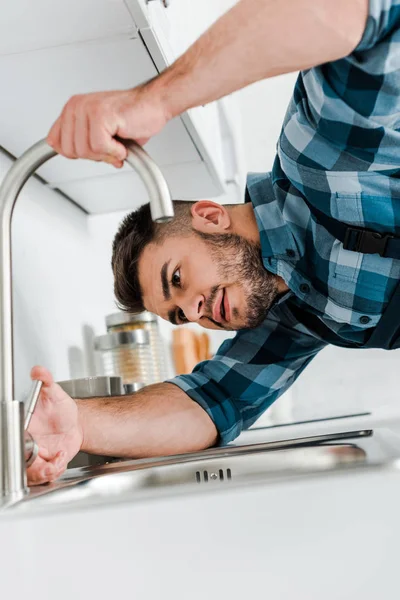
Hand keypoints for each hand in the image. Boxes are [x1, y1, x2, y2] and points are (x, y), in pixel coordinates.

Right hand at [27, 366, 83, 484]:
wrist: (75, 422)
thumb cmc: (61, 409)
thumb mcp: (55, 393)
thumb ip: (46, 381)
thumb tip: (38, 371)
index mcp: (23, 426)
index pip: (12, 439)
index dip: (18, 448)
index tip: (33, 449)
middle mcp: (26, 443)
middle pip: (19, 463)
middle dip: (34, 468)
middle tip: (49, 462)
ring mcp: (35, 455)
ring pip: (30, 474)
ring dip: (45, 472)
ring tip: (58, 460)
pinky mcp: (45, 464)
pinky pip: (44, 476)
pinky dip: (54, 471)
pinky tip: (61, 459)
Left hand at [47, 83, 169, 167]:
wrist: (154, 105)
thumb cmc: (132, 117)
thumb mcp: (99, 132)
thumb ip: (81, 141)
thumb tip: (67, 154)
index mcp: (72, 108)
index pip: (55, 142)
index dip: (77, 153)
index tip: (95, 150)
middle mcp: (77, 106)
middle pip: (70, 151)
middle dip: (94, 156)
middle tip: (110, 148)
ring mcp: (87, 109)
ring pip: (85, 151)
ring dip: (107, 154)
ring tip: (118, 144)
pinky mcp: (100, 115)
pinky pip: (100, 147)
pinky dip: (115, 151)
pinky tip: (123, 142)